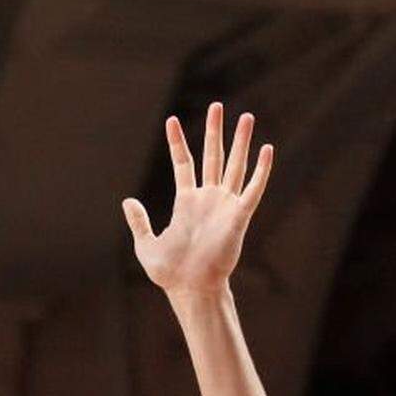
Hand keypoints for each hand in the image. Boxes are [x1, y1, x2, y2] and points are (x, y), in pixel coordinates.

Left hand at [123, 102, 272, 298]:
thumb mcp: (146, 245)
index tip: (172, 120)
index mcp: (186, 202)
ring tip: (247, 117)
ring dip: (240, 142)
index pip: (183, 163)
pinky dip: (262, 170)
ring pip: (235, 165)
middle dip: (215, 131)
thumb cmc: (170, 273)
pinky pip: (253, 189)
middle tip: (218, 106)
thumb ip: (139, 221)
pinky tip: (268, 149)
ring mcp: (225, 206)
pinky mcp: (239, 216)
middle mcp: (208, 199)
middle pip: (212, 156)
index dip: (177, 142)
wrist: (191, 288)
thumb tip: (128, 201)